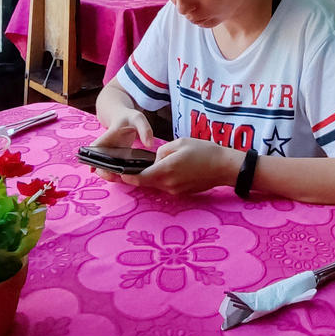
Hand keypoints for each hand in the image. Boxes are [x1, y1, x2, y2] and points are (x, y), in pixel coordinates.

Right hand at [89, 111, 153, 183]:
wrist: (124, 117)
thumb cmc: (129, 118)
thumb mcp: (138, 119)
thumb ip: (145, 130)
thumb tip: (149, 145)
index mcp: (109, 135)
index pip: (96, 146)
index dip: (91, 158)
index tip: (92, 169)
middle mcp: (106, 145)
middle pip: (97, 161)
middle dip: (102, 172)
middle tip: (114, 177)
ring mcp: (109, 153)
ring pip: (104, 167)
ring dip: (109, 175)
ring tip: (121, 179)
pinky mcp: (114, 158)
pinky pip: (112, 168)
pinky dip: (115, 174)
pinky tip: (123, 178)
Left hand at [112, 138, 240, 195]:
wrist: (225, 167)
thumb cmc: (204, 151)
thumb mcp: (179, 143)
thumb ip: (162, 151)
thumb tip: (155, 159)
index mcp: (164, 171)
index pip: (137, 177)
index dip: (122, 175)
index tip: (110, 171)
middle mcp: (167, 184)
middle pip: (142, 183)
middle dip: (128, 177)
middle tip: (113, 170)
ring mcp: (174, 190)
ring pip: (154, 184)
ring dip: (146, 177)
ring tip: (137, 166)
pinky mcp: (181, 192)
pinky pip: (165, 184)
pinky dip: (159, 178)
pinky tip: (162, 169)